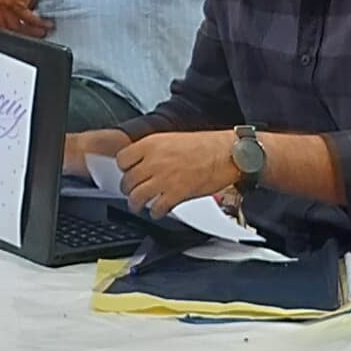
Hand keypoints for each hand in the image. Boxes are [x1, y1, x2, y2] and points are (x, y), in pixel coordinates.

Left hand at [0, 0, 49, 38]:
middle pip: (6, 23)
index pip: (0, 14)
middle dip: (18, 32)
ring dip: (31, 30)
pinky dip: (39, 23)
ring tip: (42, 32)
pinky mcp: (18, 5)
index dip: (9, 23)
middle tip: (29, 35)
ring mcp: (7, 3)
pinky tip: (46, 25)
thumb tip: (29, 4)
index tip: (17, 28)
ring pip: (16, 25)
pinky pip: (29, 19)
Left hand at [105, 129, 240, 217]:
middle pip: (127, 181)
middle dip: (128, 189)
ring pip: (136, 197)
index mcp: (152, 144)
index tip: (127, 172)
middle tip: (132, 192)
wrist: (227, 154)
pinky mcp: (176, 194)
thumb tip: (143, 160)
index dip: (124, 169)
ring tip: (138, 206)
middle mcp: (154, 161)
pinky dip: (155, 213)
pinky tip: (158, 211)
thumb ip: (154, 150)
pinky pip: (156, 208)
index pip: (122, 159)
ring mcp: (164, 178)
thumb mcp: (173, 138)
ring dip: (136, 204)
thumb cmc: (206, 145)